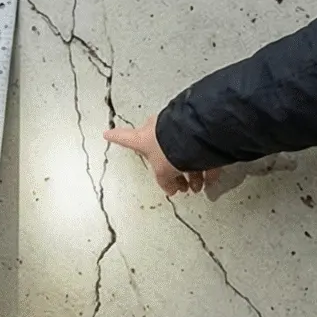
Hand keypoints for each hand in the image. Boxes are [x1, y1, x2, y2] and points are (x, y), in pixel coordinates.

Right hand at [105, 115, 225, 198]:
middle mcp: (158, 130)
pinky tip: (209, 180)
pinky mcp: (196, 131)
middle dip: (172, 170)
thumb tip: (170, 188)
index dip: (115, 137)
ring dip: (190, 173)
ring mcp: (178, 129)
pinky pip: (199, 151)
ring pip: (182, 153)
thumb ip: (164, 181)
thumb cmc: (169, 146)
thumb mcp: (162, 171)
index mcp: (142, 137)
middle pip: (161, 151)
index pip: (123, 137)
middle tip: (179, 184)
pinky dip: (204, 166)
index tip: (107, 134)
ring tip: (197, 187)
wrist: (192, 134)